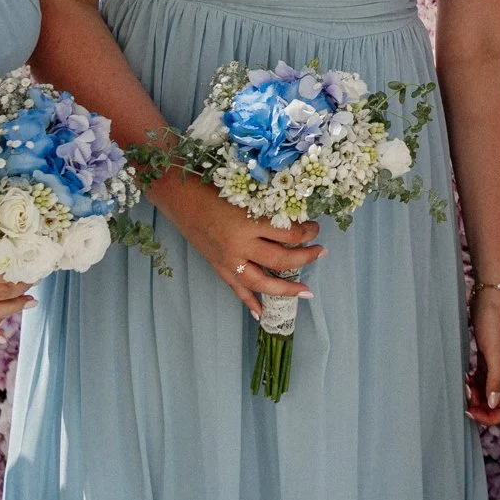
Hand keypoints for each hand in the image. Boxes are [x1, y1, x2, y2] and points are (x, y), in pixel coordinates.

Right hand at [156, 172, 322, 317]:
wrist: (179, 194)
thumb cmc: (214, 185)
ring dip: (286, 288)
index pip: (290, 233)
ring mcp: (228, 259)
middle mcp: (240, 244)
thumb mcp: (248, 191)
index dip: (309, 232)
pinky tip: (262, 313)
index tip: (315, 227)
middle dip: (306, 257)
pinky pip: (236, 289)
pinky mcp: (217, 266)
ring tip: (305, 291)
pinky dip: (249, 302)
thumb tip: (298, 216)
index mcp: (250, 221)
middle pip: (281, 259)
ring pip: (262, 282)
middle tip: (321, 252)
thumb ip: (269, 207)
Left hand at [465, 285, 499, 424]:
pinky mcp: (488, 352)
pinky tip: (463, 378)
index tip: (471, 411)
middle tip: (463, 400)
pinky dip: (474, 383)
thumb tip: (493, 404)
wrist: (494, 290)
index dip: (491, 417)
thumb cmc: (496, 318)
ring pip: (489, 391)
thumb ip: (497, 378)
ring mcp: (498, 361)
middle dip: (481, 408)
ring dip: (476, 396)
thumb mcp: (496, 350)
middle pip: (498, 403)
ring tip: (462, 389)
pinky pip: (483, 377)